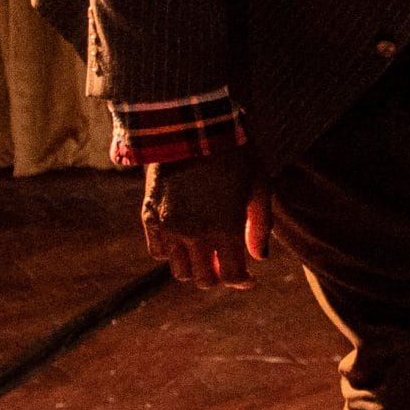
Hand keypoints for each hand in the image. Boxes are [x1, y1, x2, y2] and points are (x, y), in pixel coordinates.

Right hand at [141, 146, 272, 290]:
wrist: (194, 128)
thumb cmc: (237, 155)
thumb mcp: (260, 188)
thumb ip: (260, 227)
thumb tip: (259, 258)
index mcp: (226, 229)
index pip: (230, 276)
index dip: (241, 281)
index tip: (248, 277)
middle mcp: (195, 235)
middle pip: (203, 280)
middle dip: (218, 277)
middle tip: (227, 265)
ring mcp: (169, 227)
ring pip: (178, 270)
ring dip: (194, 268)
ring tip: (206, 253)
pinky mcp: (150, 217)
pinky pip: (158, 251)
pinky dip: (171, 253)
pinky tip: (184, 241)